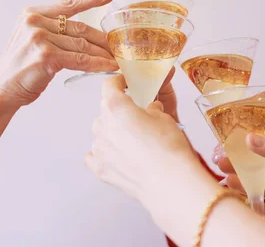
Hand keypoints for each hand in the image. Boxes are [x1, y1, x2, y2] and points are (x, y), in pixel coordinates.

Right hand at [0, 0, 118, 107]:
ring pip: (82, 44)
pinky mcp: (47, 56)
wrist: (1, 89)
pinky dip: (97, 64)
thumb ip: (50, 30)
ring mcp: (40, 38)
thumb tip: (82, 32)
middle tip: (117, 44)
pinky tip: (108, 66)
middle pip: (79, 27)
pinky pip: (80, 59)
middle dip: (101, 38)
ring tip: (116, 57)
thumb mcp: (30, 39)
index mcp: (32, 13)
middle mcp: (35, 22)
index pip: (67, 4)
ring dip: (103, 53)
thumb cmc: (19, 68)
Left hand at [85, 75, 199, 204]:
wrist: (169, 181)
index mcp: (116, 106)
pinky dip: (106, 152)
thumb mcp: (164, 118)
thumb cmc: (168, 148)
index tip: (123, 83)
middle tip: (138, 118)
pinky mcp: (99, 167)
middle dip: (120, 110)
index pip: (109, 85)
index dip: (118, 82)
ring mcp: (98, 147)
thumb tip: (149, 109)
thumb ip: (151, 109)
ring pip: (102, 131)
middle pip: (106, 109)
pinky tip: (121, 156)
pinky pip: (96, 153)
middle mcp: (102, 124)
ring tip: (134, 142)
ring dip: (114, 132)